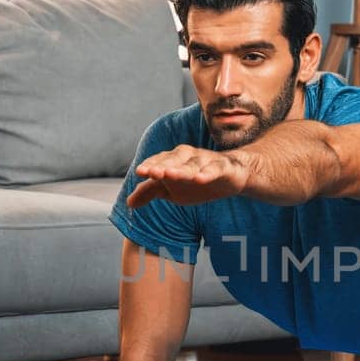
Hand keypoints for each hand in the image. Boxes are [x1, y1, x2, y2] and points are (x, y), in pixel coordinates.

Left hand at [127, 145, 249, 207]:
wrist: (231, 177)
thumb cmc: (196, 180)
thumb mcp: (172, 189)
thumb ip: (150, 192)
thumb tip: (129, 203)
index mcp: (173, 159)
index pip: (159, 161)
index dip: (150, 166)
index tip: (140, 172)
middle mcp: (188, 156)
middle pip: (174, 160)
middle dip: (163, 165)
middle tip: (152, 173)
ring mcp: (206, 160)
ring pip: (193, 164)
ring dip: (181, 169)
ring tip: (170, 175)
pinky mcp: (223, 167)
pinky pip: (215, 169)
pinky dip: (208, 173)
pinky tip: (200, 180)